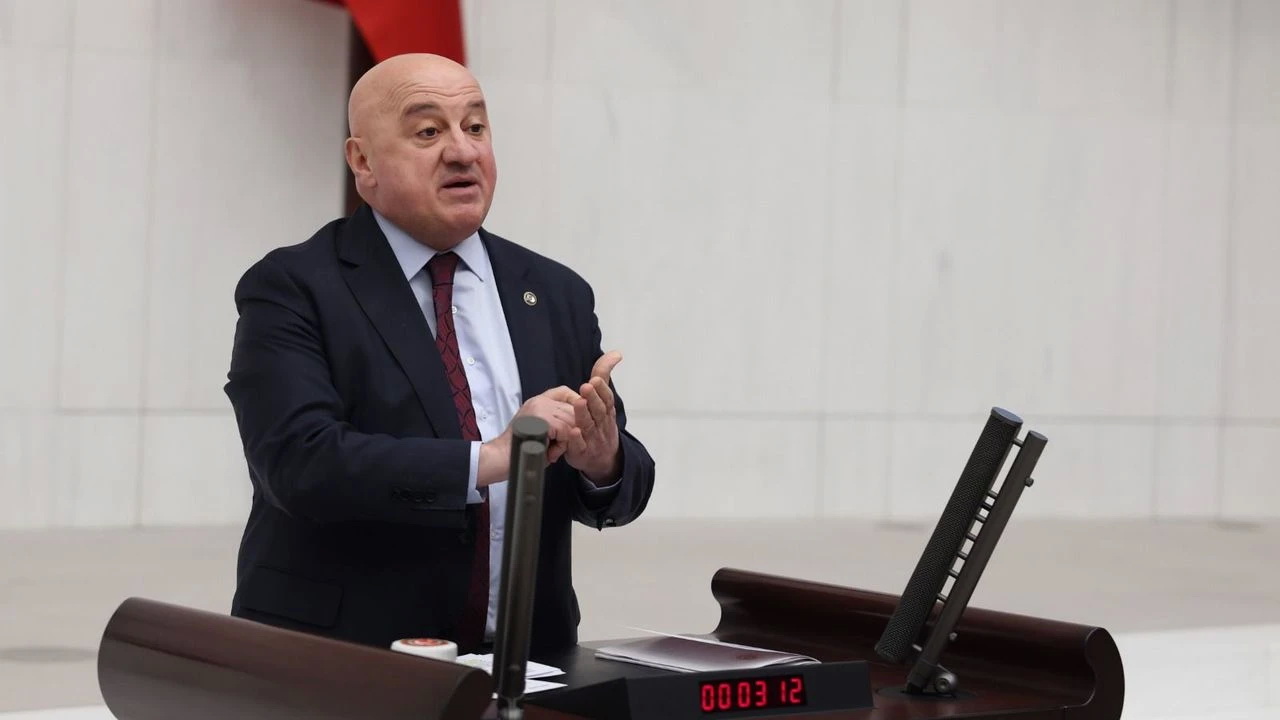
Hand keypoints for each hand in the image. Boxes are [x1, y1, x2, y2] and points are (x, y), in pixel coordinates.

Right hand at [478, 386, 577, 486]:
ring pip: (571, 421)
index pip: (563, 391)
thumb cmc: (520, 449)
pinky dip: (561, 446)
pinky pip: (565, 431)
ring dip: (566, 440)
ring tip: (553, 450)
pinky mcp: (542, 420)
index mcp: (537, 401)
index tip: (576, 419)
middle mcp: (539, 401)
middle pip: (572, 408)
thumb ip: (554, 421)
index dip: (574, 402)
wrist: (501, 458)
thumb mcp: (538, 428)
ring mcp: (540, 409)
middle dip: (572, 429)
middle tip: (559, 445)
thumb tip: (577, 420)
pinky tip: (550, 452)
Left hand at [563, 351, 623, 483]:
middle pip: (598, 411)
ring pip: (589, 426)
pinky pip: (579, 446)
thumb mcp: (604, 400)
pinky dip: (577, 440)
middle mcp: (601, 424)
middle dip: (593, 398)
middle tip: (587, 387)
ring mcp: (592, 439)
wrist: (605, 459)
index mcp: (606, 411)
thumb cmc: (602, 425)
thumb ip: (604, 376)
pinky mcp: (582, 452)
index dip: (601, 390)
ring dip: (584, 414)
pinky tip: (573, 432)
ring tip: (579, 403)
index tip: (595, 379)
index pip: (606, 399)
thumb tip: (616, 353)